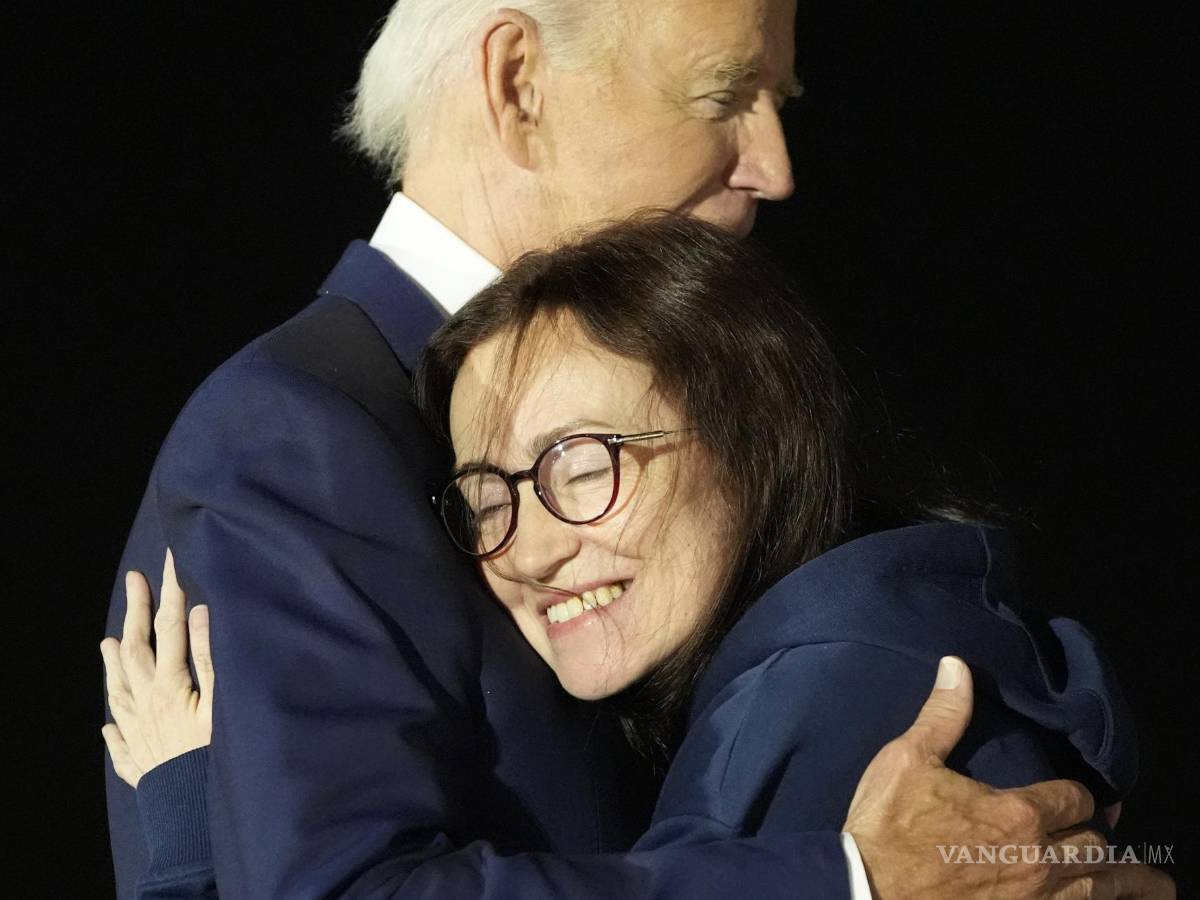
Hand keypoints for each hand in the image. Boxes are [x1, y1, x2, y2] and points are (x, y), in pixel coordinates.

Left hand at [101, 551, 213, 787]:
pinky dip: (112, 728)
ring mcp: (138, 735)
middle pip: (136, 652)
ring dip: (113, 663)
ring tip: (106, 642)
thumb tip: (200, 614)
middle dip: (136, 614)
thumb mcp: (223, 703)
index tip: (168, 563)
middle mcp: (146, 706)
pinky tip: (108, 724)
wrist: (195, 816)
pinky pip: (118, 742)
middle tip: (135, 582)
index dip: (170, 594)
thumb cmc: (217, 758)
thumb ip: (211, 657)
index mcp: (169, 687)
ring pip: (119, 692)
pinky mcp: (140, 764)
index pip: (169, 630)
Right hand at [844, 657, 1174, 898]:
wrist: (866, 893)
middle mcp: (1037, 860)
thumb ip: (943, 715)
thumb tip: (957, 666)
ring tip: (1156, 885)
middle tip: (1112, 834)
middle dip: (1107, 838)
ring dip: (1130, 884)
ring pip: (1098, 890)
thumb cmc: (885, 826)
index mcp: (1017, 814)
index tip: (1083, 799)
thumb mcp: (907, 760)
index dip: (1081, 798)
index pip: (1075, 800)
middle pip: (1096, 849)